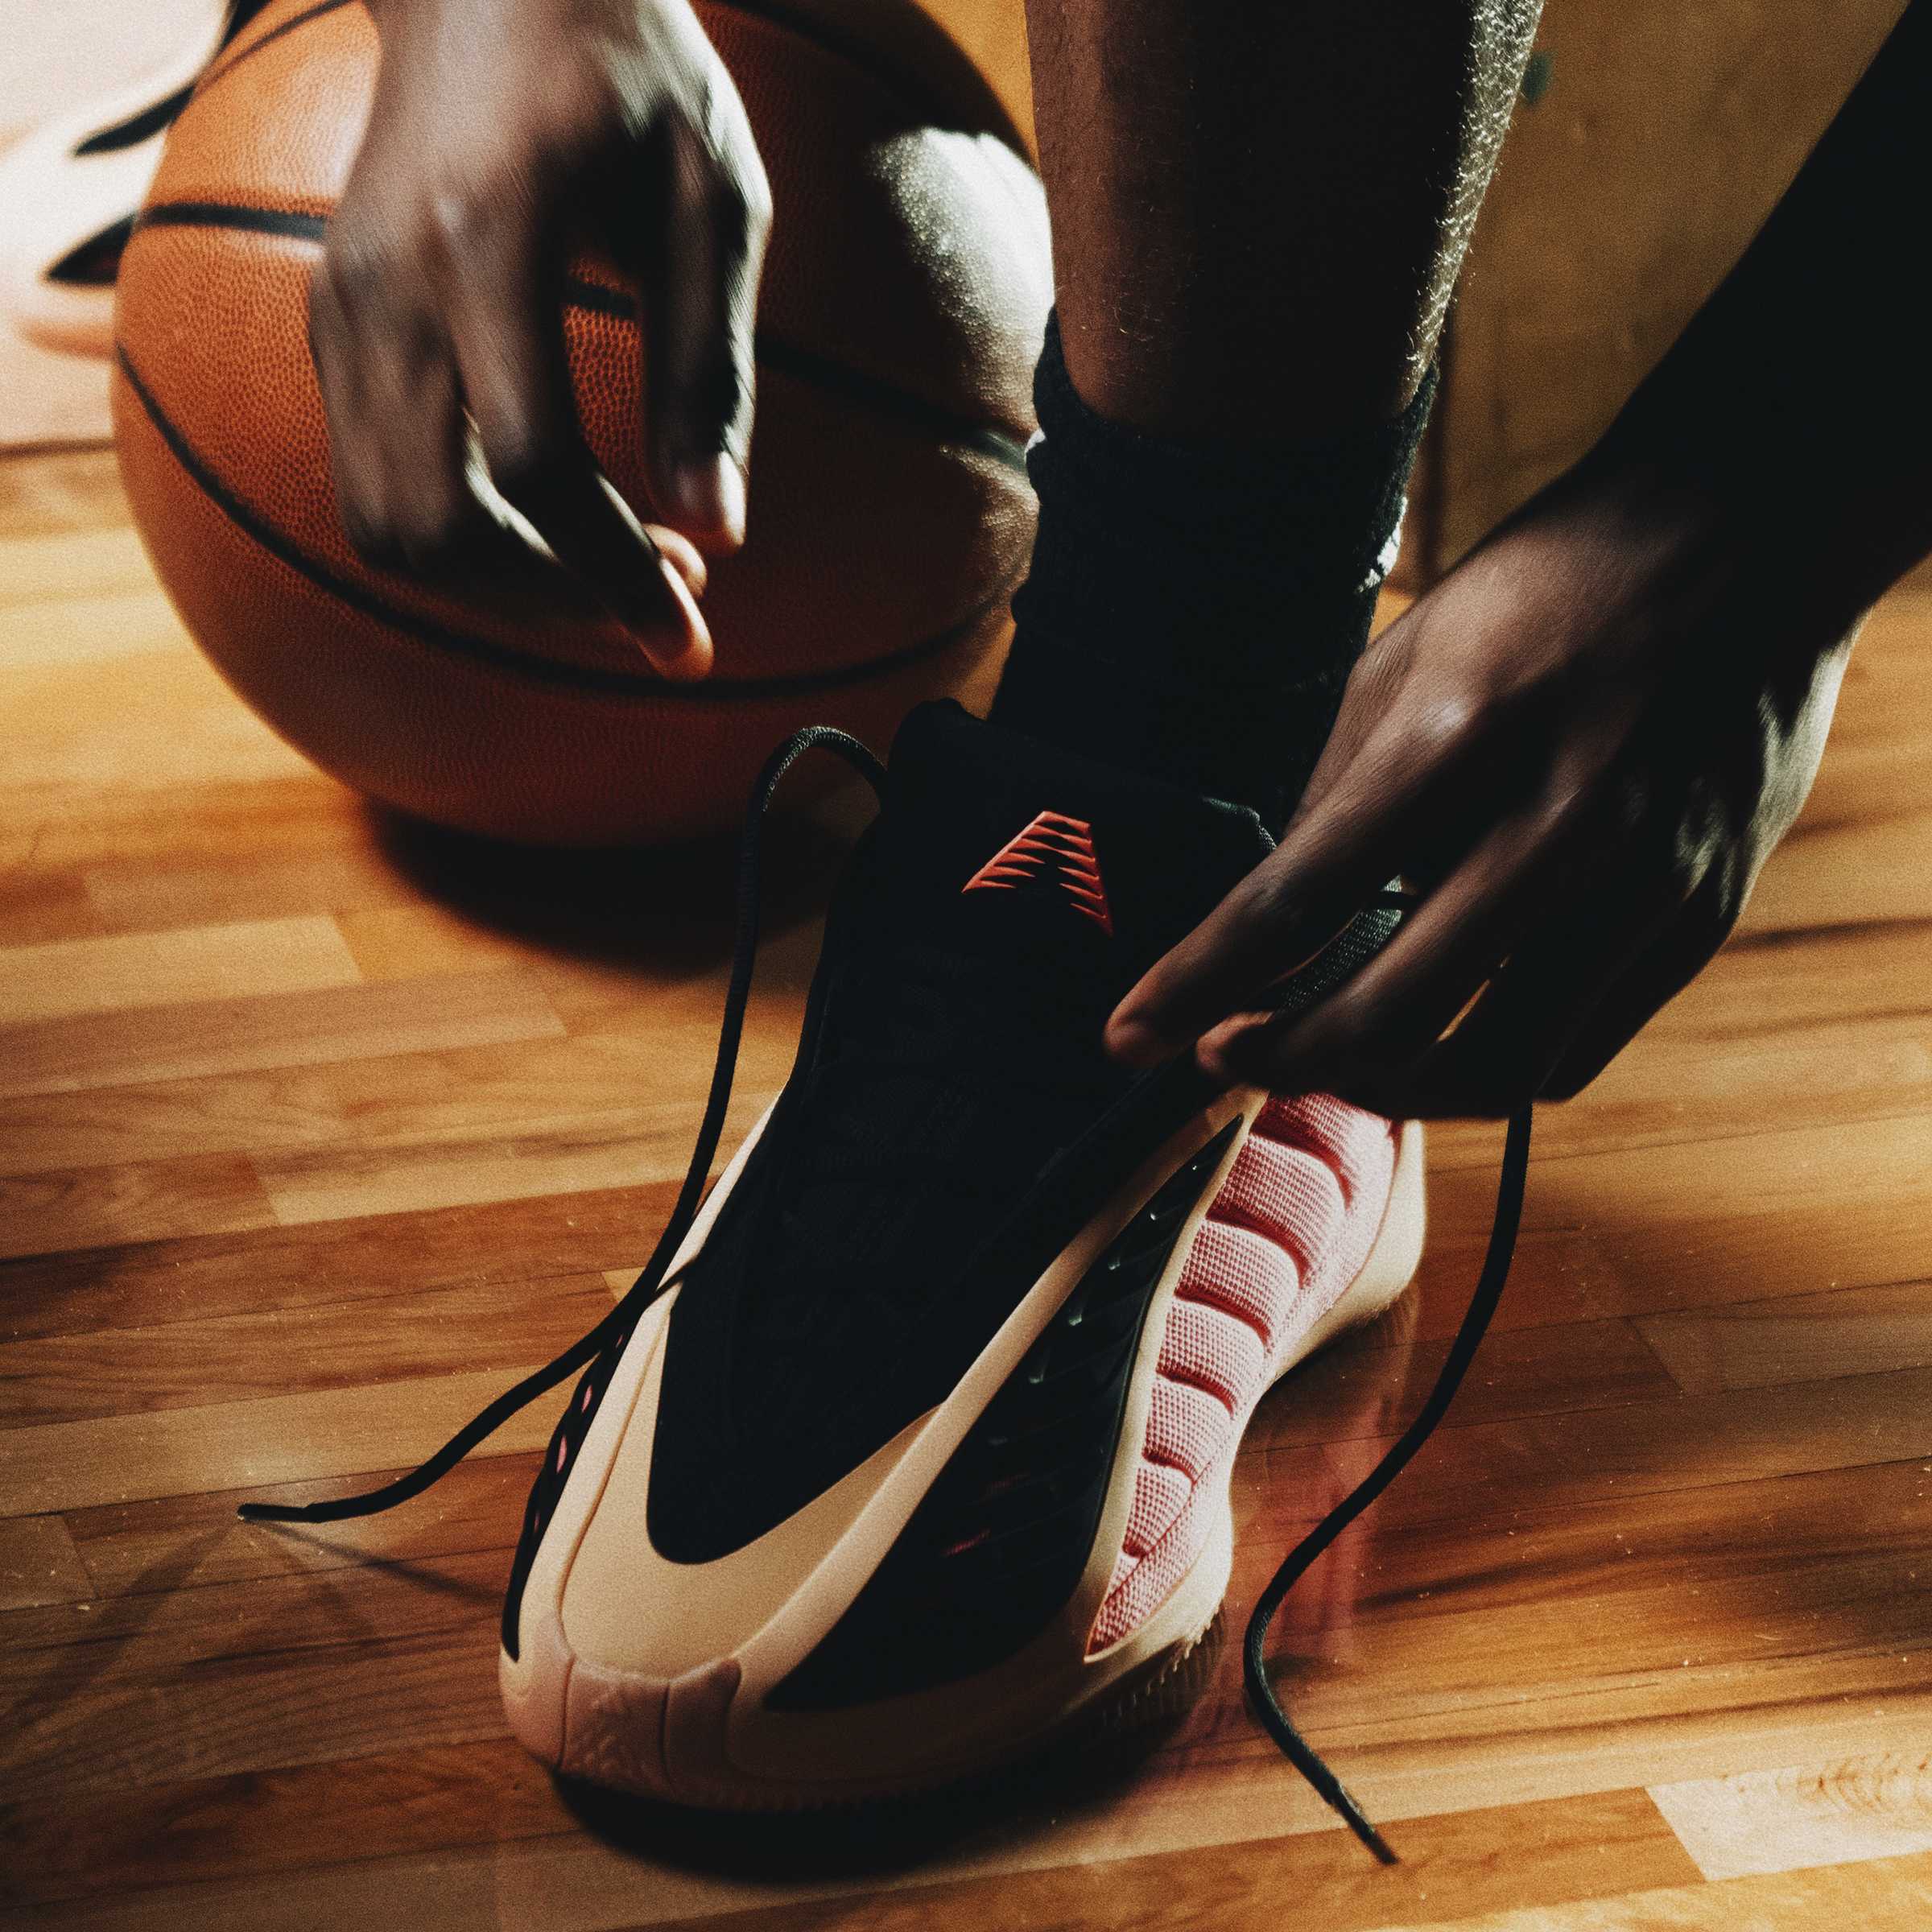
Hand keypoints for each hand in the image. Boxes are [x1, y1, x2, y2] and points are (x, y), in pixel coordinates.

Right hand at [312, 0, 773, 675]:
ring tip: (617, 566)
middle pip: (438, 527)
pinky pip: (375, 483)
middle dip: (555, 600)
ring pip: (387, 527)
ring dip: (504, 586)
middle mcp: (388, 286)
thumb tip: (718, 529)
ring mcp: (342, 308)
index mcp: (488, 241)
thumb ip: (710, 365)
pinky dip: (461, 537)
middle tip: (669, 598)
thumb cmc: (627, 72)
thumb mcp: (712, 195)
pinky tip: (554, 520)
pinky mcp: (333, 325)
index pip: (536, 469)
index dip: (614, 574)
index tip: (690, 637)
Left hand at [1108, 464, 1855, 1116]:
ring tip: (1324, 1063)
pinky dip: (1483, 1073)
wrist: (1751, 537)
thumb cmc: (1550, 588)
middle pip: (1392, 1013)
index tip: (1126, 1035)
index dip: (1195, 982)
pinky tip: (1430, 1047)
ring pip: (1492, 1068)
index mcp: (1463, 732)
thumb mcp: (1409, 657)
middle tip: (1221, 1055)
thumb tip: (1263, 919)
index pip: (1298, 897)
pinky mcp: (1699, 920)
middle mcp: (1562, 820)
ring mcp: (1645, 882)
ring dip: (1383, 1092)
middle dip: (1281, 1058)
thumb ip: (1336, 794)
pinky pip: (1572, 1054)